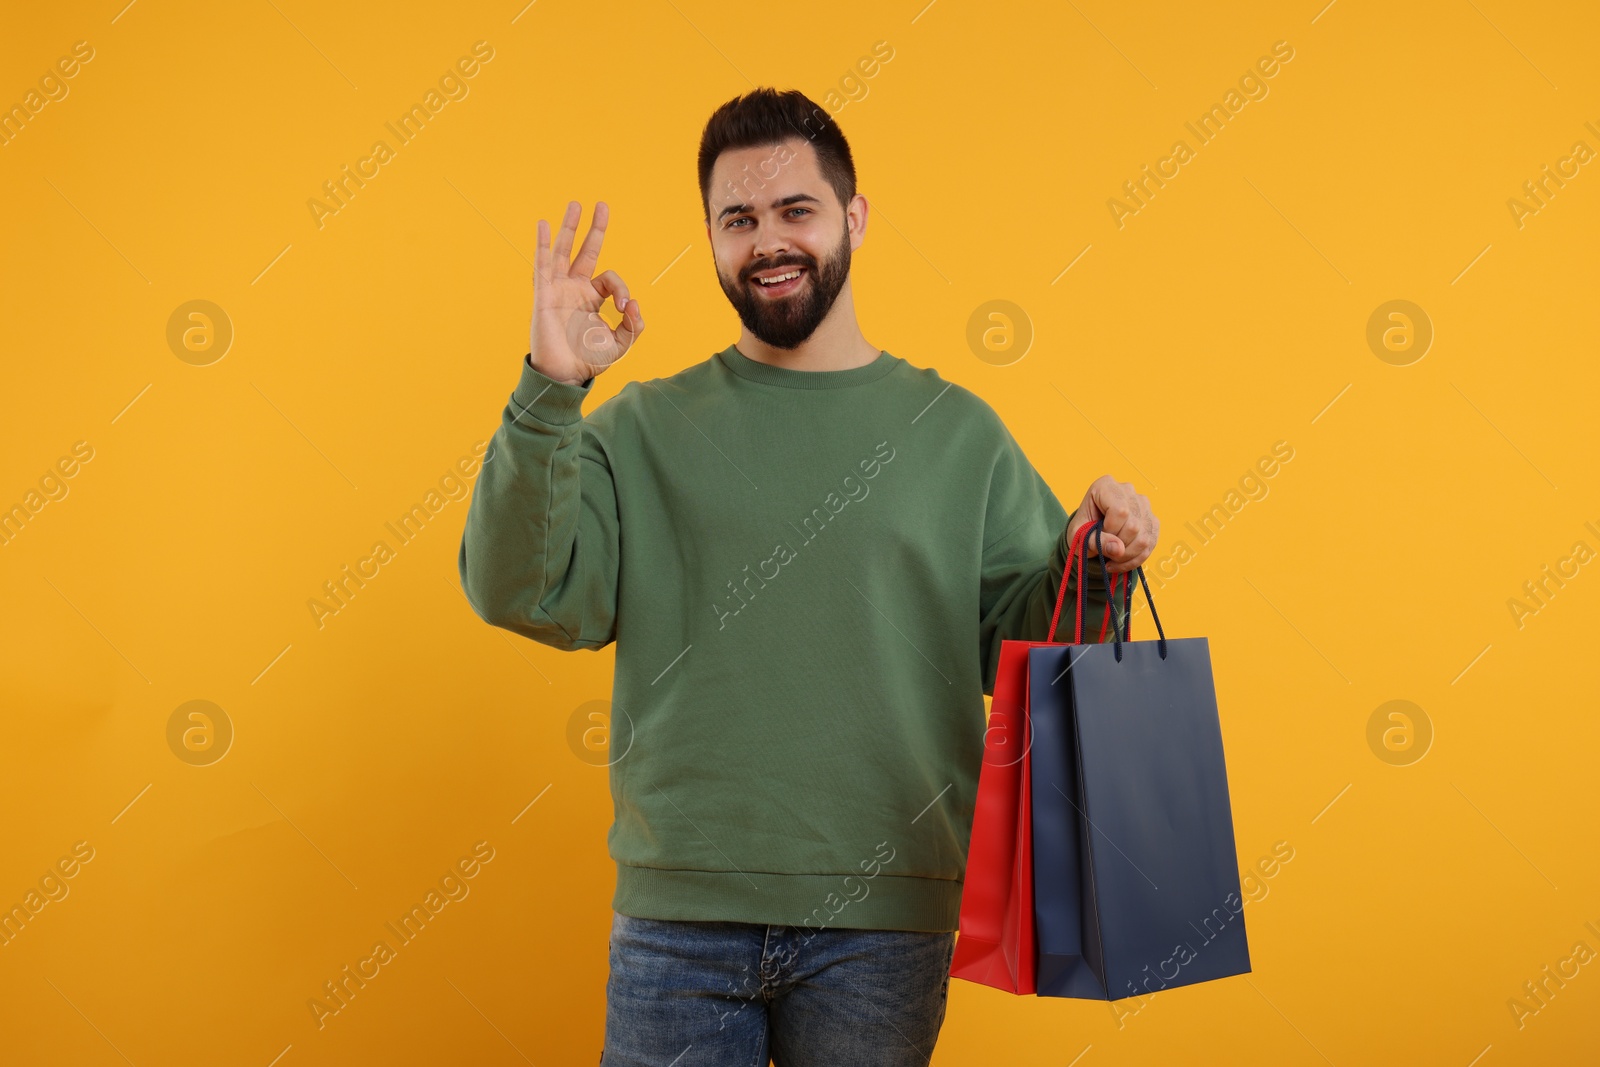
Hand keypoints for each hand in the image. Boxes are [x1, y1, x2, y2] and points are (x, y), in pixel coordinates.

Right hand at [529, 200, 644, 384]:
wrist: (564, 375)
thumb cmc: (588, 360)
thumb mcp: (621, 344)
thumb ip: (633, 326)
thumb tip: (634, 304)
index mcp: (592, 298)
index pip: (610, 279)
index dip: (622, 289)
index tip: (625, 307)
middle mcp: (575, 289)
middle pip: (586, 251)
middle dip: (594, 229)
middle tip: (602, 205)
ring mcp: (558, 289)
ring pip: (564, 251)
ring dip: (569, 228)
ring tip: (575, 204)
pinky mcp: (544, 295)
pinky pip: (543, 265)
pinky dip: (544, 245)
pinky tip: (545, 225)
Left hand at [1066, 476, 1158, 574]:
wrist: (1089, 532)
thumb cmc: (1082, 529)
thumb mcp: (1079, 536)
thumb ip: (1095, 541)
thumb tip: (1119, 550)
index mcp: (1105, 486)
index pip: (1120, 510)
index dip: (1111, 530)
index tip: (1098, 536)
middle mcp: (1128, 491)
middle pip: (1134, 525)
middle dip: (1118, 546)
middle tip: (1104, 551)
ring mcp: (1143, 504)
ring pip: (1145, 537)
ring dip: (1127, 555)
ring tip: (1112, 559)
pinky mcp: (1151, 520)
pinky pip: (1151, 543)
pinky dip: (1136, 558)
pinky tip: (1122, 561)